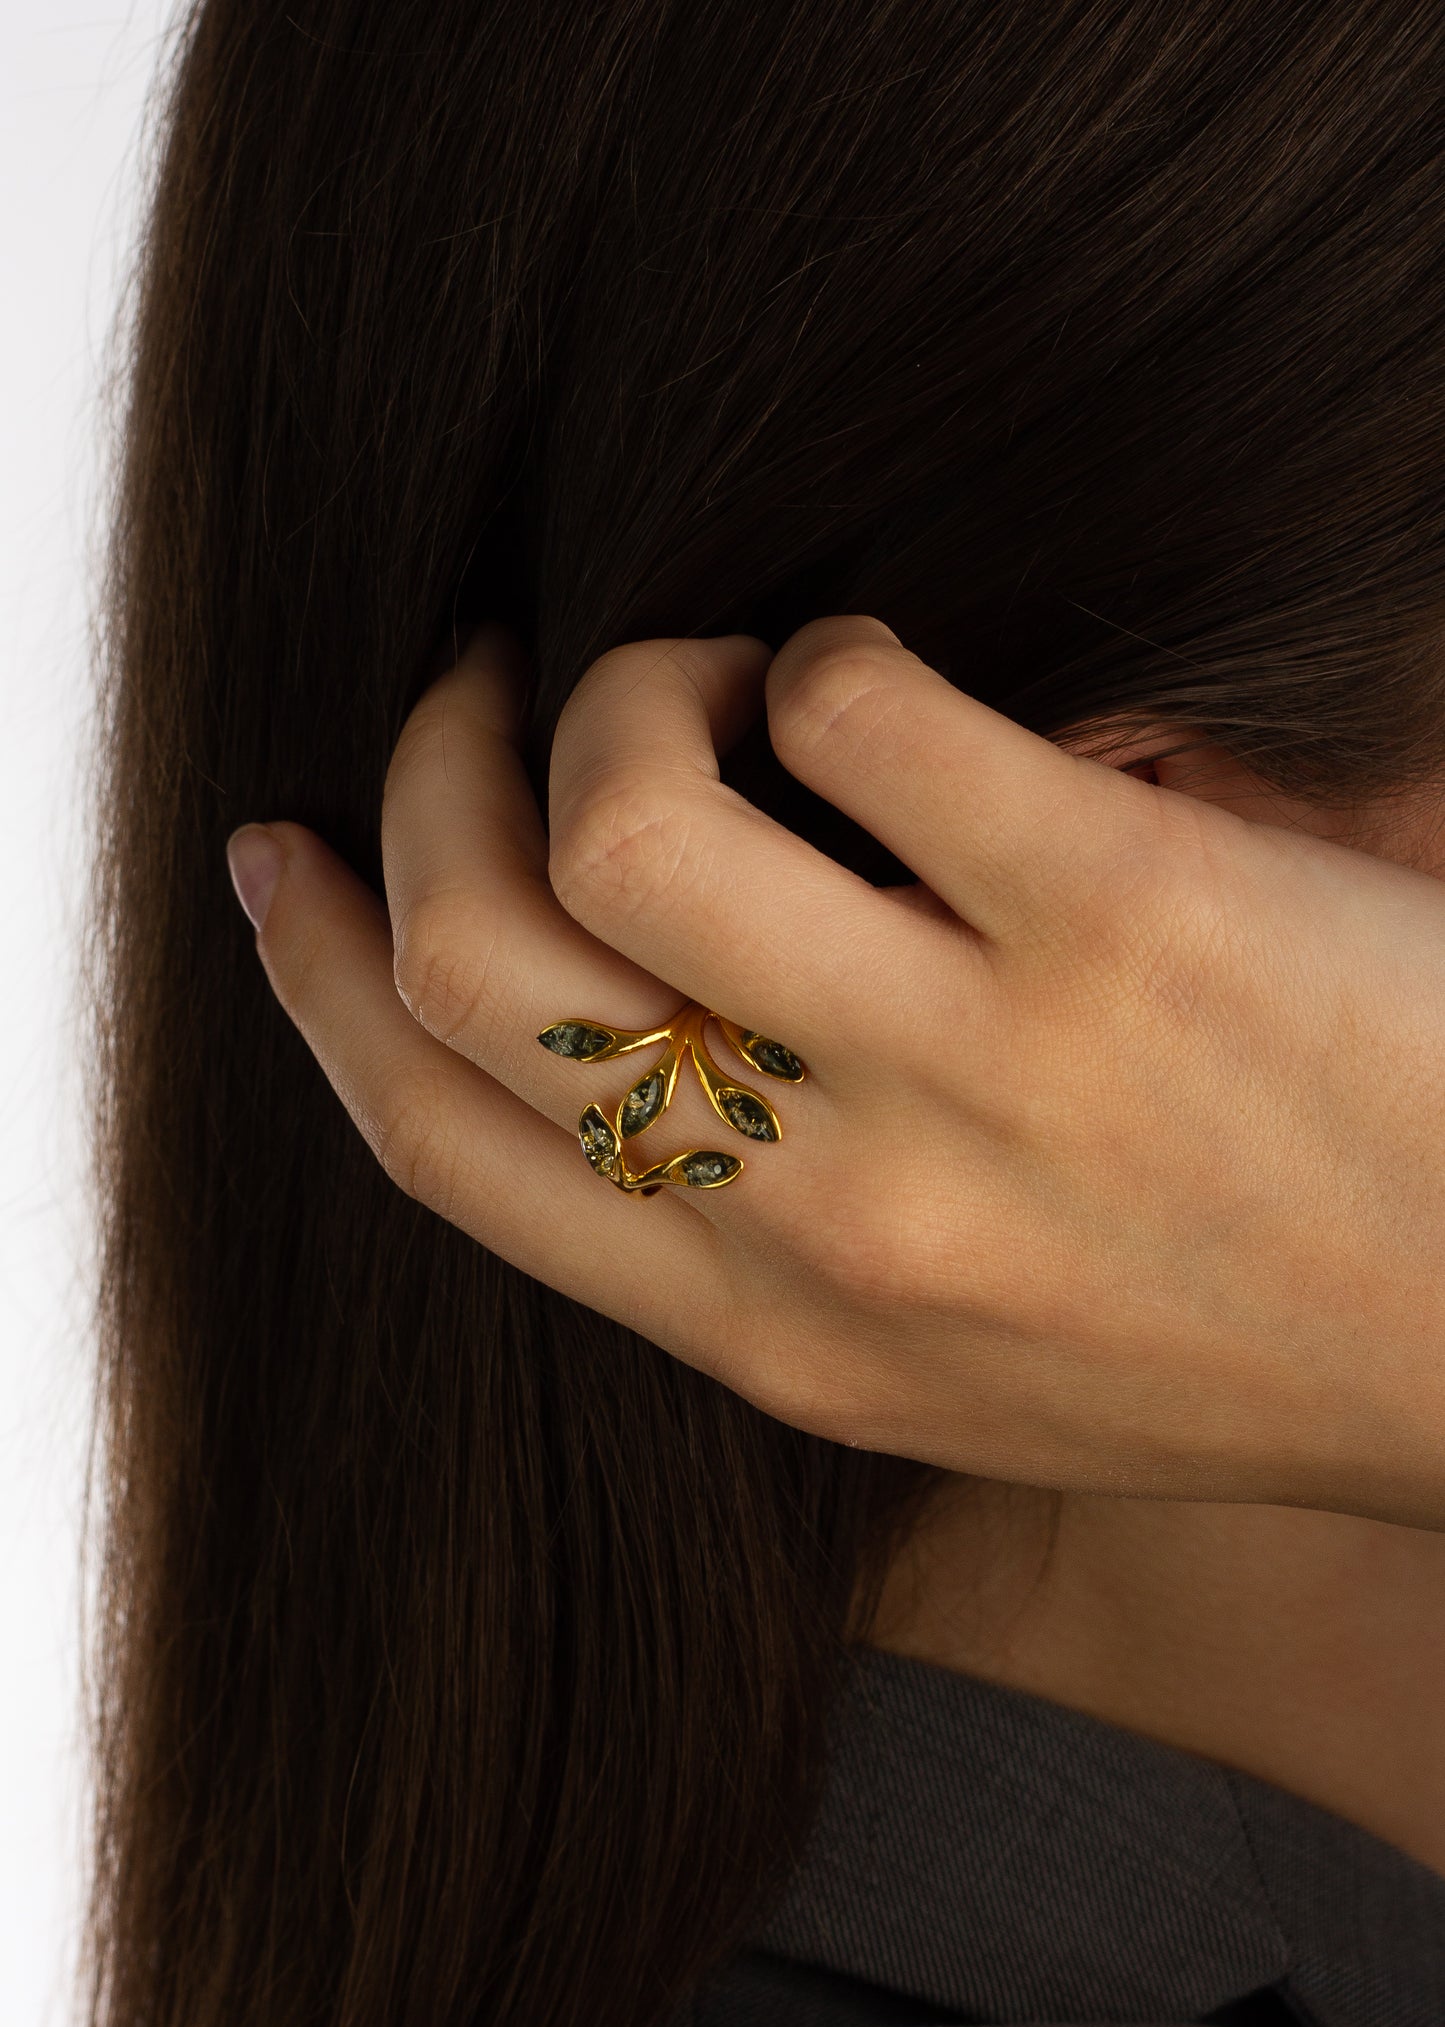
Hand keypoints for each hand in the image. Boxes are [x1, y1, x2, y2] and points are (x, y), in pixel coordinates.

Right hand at [226, 616, 1444, 1528]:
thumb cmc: (1235, 1334)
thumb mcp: (944, 1363)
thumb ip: (754, 1231)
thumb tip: (605, 1006)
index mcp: (767, 1334)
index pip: (437, 1144)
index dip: (315, 974)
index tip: (282, 855)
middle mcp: (829, 1225)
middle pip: (478, 964)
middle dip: (427, 772)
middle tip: (494, 683)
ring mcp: (967, 1075)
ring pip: (620, 817)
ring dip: (625, 685)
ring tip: (719, 680)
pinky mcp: (1117, 919)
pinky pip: (855, 704)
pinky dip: (830, 650)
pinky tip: (900, 686)